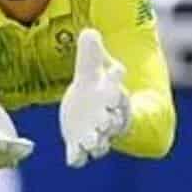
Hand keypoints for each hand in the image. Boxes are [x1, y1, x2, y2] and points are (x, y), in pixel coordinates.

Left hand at [60, 30, 131, 167]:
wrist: (93, 113)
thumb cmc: (96, 89)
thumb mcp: (90, 70)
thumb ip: (90, 54)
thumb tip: (89, 31)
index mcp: (112, 94)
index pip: (118, 89)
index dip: (117, 80)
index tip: (117, 70)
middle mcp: (107, 117)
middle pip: (112, 121)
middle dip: (109, 122)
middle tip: (103, 121)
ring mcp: (94, 133)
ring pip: (100, 142)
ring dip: (95, 143)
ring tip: (90, 143)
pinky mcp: (79, 144)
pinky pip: (80, 155)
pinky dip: (77, 158)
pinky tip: (72, 159)